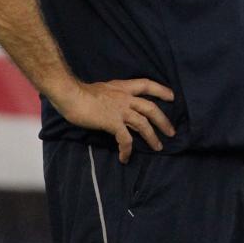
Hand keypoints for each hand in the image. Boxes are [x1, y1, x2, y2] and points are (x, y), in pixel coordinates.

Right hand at [54, 78, 175, 162]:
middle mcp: (125, 98)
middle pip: (151, 107)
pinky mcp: (113, 123)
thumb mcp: (104, 89)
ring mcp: (120, 110)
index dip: (161, 90)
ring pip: (143, 124)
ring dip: (152, 137)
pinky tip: (125, 158)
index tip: (172, 96)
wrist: (71, 95)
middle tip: (171, 132)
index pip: (147, 84)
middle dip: (163, 120)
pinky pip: (125, 139)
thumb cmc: (81, 92)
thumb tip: (115, 104)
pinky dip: (127, 149)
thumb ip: (113, 96)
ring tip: (158, 147)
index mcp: (123, 87)